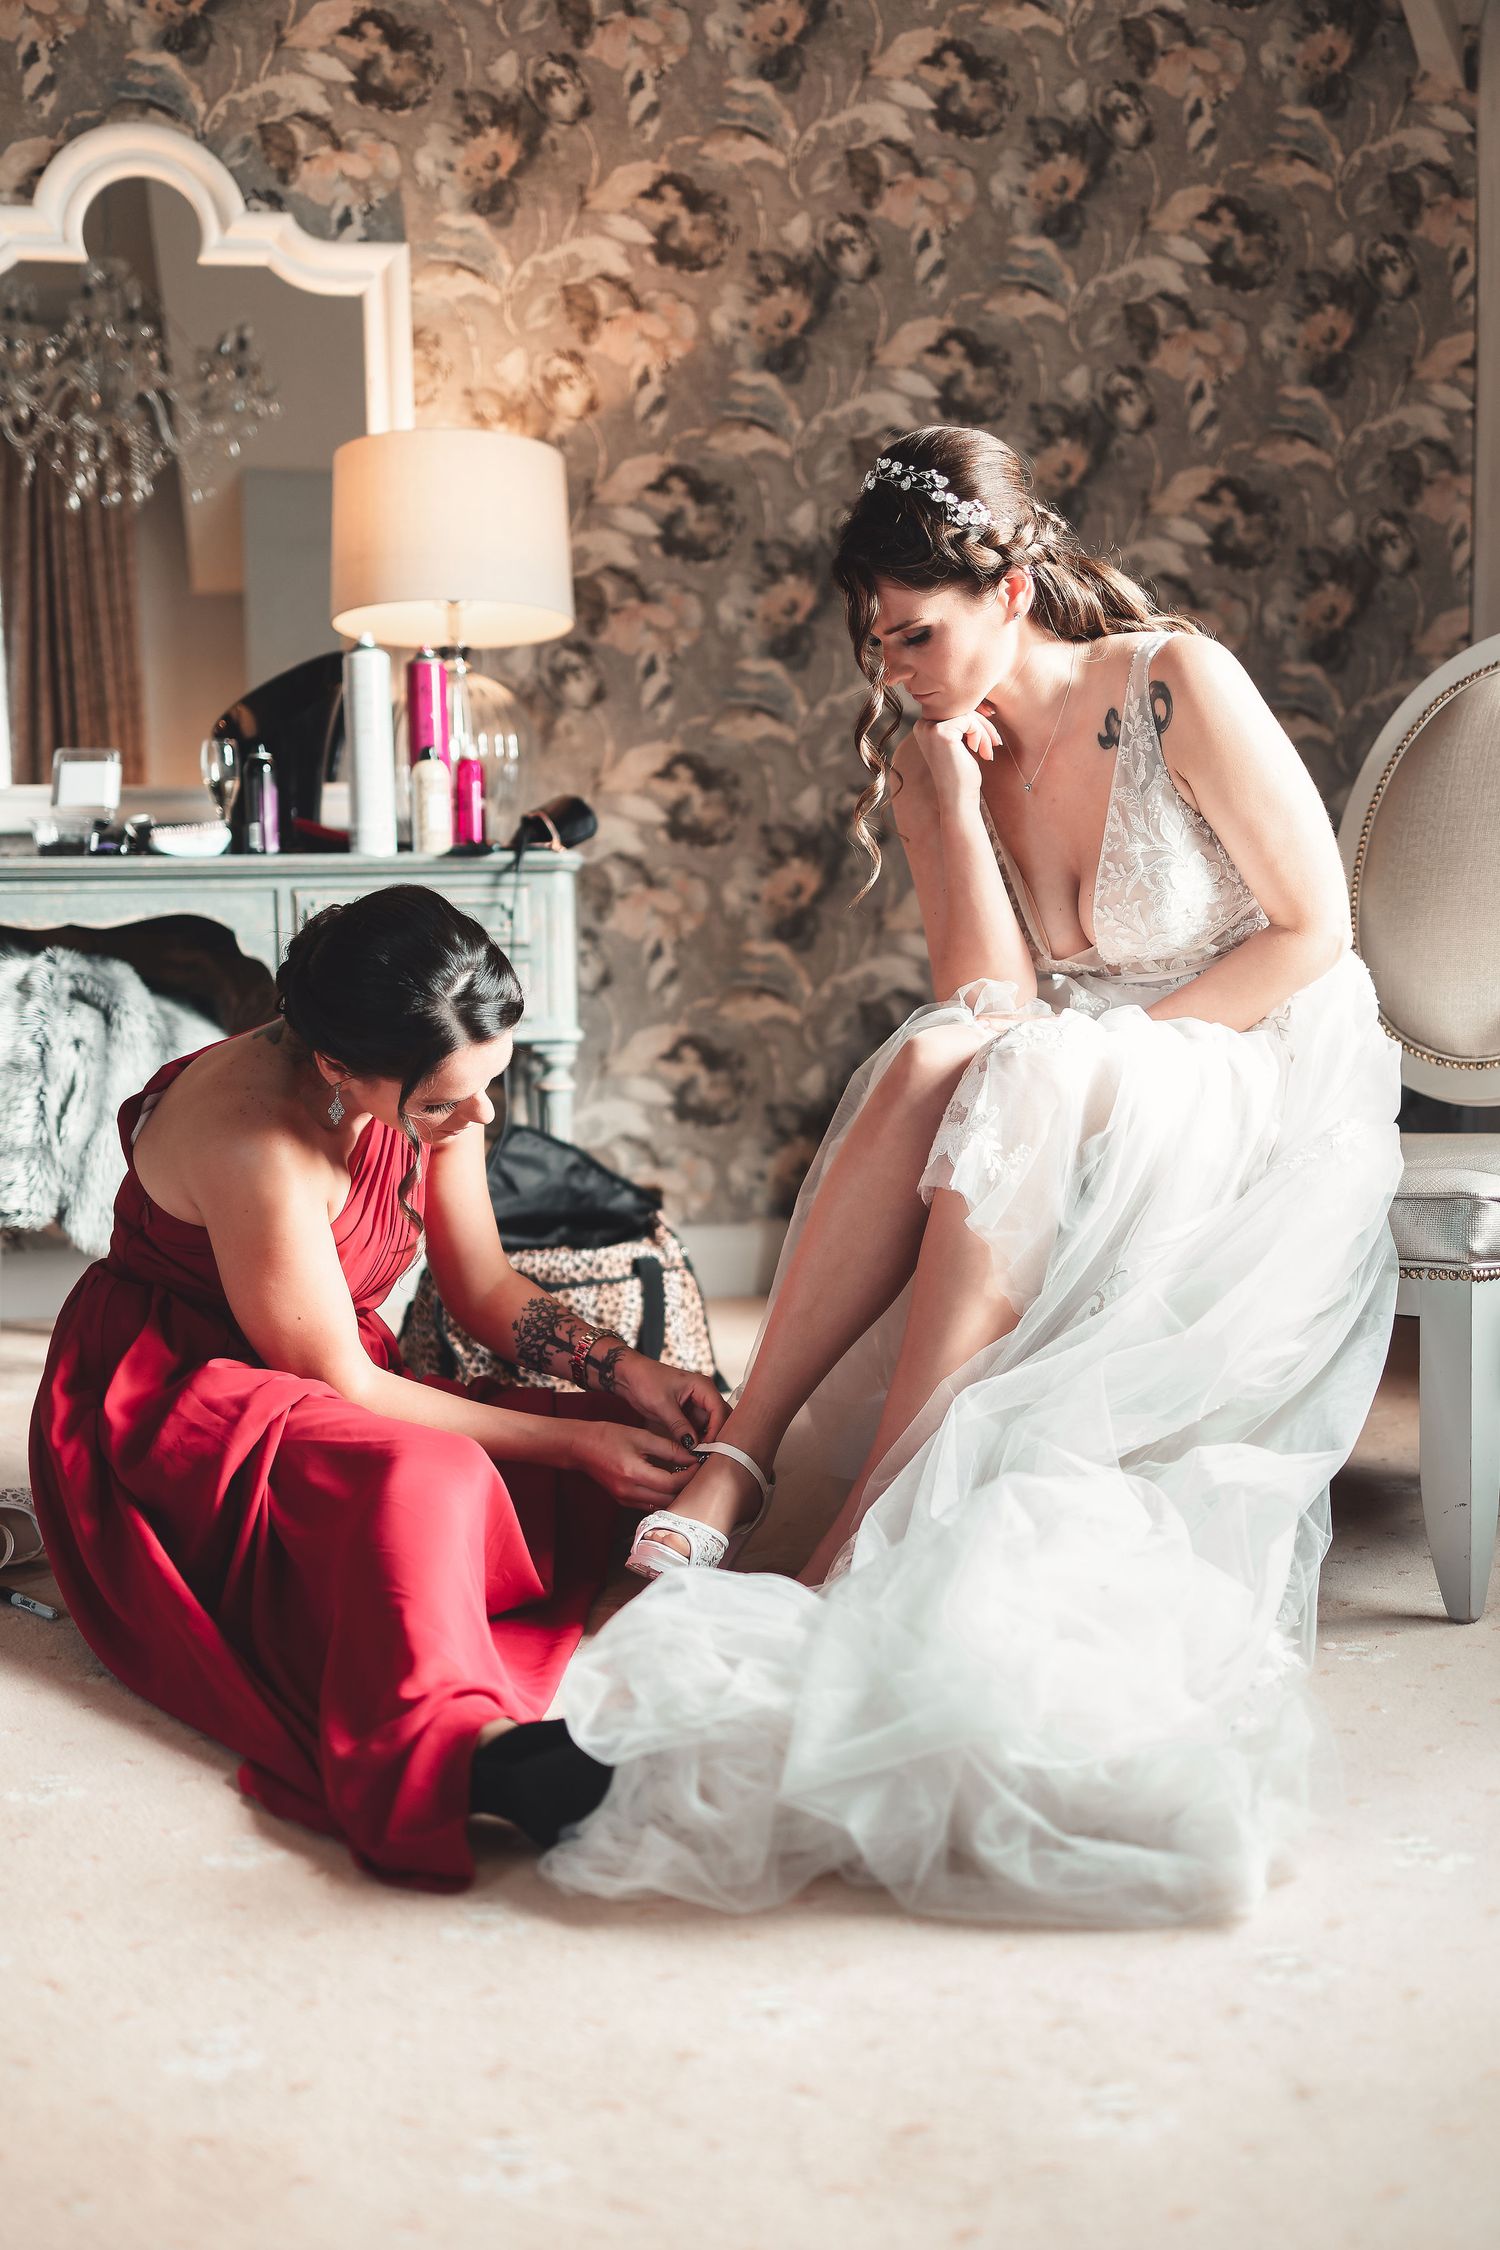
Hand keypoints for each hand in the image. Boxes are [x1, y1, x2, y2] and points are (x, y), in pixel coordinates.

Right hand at [564, 1419, 704, 1507]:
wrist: (580, 1447)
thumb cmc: (607, 1437)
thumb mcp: (640, 1436)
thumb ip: (668, 1447)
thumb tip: (691, 1455)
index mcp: (633, 1473)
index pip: (671, 1483)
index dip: (689, 1475)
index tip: (699, 1464)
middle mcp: (629, 1492)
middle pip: (668, 1499)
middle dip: (685, 1487)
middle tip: (697, 1473)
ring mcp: (625, 1500)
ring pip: (660, 1505)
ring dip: (674, 1494)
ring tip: (685, 1478)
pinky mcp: (623, 1501)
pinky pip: (649, 1504)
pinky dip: (661, 1496)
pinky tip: (669, 1484)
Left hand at [610, 1350, 727, 1449]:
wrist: (630, 1376)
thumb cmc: (646, 1380)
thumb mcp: (662, 1404)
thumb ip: (679, 1425)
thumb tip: (692, 1445)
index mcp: (702, 1386)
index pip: (719, 1410)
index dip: (716, 1430)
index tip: (708, 1447)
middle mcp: (704, 1395)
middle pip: (720, 1418)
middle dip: (715, 1436)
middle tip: (707, 1454)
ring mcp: (696, 1405)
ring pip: (710, 1426)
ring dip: (706, 1440)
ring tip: (700, 1455)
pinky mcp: (687, 1414)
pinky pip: (697, 1429)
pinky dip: (696, 1440)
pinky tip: (692, 1451)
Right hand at [911, 706, 1001, 804]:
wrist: (958, 798)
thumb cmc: (962, 773)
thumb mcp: (961, 742)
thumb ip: (962, 722)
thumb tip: (983, 701)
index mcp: (924, 726)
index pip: (954, 709)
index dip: (975, 718)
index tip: (989, 733)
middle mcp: (922, 725)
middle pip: (960, 708)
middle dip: (982, 725)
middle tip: (995, 743)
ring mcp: (929, 728)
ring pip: (967, 713)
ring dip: (984, 731)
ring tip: (988, 750)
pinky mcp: (941, 732)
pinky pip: (970, 720)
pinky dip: (981, 734)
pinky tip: (980, 752)